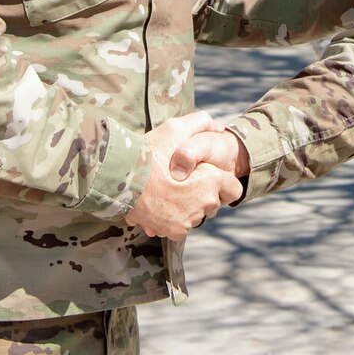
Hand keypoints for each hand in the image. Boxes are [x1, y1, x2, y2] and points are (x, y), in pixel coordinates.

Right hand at [124, 113, 242, 239]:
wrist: (120, 179)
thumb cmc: (148, 153)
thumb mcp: (175, 128)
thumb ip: (200, 123)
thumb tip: (218, 126)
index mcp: (211, 180)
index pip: (233, 189)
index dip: (221, 181)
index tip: (206, 176)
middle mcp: (205, 203)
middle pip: (212, 202)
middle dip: (202, 193)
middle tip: (181, 182)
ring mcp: (190, 220)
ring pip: (196, 214)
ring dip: (187, 206)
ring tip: (168, 192)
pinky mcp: (175, 231)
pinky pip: (182, 227)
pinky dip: (173, 219)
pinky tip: (161, 204)